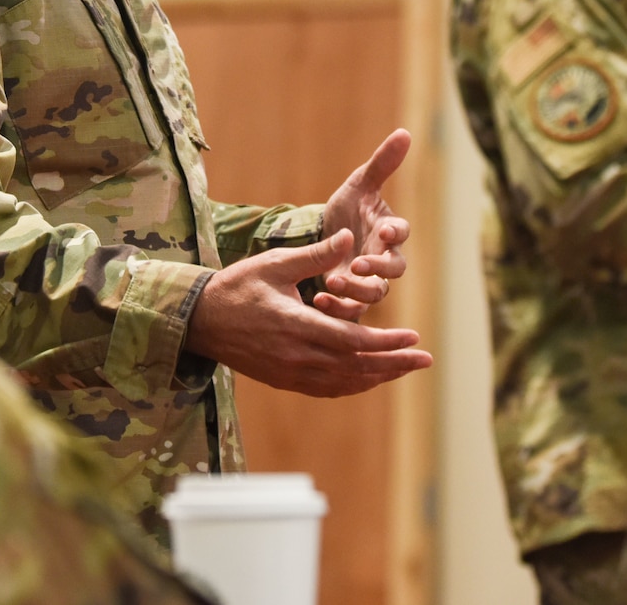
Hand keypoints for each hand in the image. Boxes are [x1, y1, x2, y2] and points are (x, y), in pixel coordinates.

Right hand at [184, 229, 433, 397]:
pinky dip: (353, 384)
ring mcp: (290, 372)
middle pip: (356, 367)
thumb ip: (315, 255)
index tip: (413, 337)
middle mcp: (296, 356)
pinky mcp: (285, 379)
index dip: (386, 343)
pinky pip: (327, 389)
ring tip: (405, 369)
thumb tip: (348, 238)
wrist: (200, 320)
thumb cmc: (237, 286)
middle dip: (394, 364)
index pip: (352, 341)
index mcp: (296, 325)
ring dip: (378, 377)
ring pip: (344, 382)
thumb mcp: (274, 263)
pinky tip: (370, 377)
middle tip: (425, 360)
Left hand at [316, 129, 414, 319]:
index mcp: (388, 230)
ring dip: (357, 290)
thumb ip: (382, 163)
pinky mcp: (352, 299)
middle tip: (358, 264)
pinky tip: (318, 299)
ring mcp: (369, 280)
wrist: (324, 235)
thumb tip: (405, 132)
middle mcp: (384, 258)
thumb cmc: (350, 208)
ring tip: (332, 282)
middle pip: (394, 269)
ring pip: (375, 293)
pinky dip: (338, 308)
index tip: (383, 228)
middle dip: (378, 268)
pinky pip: (352, 310)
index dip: (395, 231)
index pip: (401, 232)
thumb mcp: (360, 184)